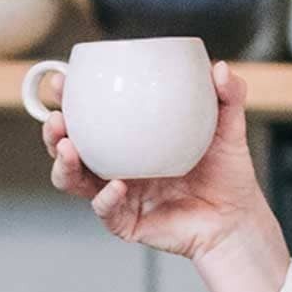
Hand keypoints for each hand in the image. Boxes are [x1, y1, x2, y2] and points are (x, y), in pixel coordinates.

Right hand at [42, 60, 267, 261]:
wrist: (238, 219)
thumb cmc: (227, 174)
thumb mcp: (229, 129)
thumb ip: (227, 96)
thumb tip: (218, 68)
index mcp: (130, 140)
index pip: (90, 116)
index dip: (69, 100)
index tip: (60, 81)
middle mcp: (116, 166)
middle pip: (68, 148)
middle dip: (53, 132)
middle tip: (57, 117)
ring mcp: (118, 196)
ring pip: (74, 182)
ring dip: (63, 165)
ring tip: (68, 148)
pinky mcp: (126, 223)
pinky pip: (106, 211)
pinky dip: (105, 198)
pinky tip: (115, 185)